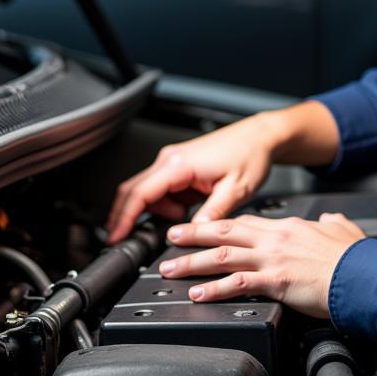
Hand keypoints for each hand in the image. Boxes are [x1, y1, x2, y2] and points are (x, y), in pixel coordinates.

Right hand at [106, 115, 276, 242]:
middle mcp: (170, 159)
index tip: (115, 237)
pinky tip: (186, 207)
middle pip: (134, 191)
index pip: (140, 193)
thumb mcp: (235, 190)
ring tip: (186, 215)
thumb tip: (193, 235)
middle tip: (129, 239)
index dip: (123, 218)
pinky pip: (161, 189)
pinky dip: (167, 203)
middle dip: (128, 216)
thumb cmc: (250, 155)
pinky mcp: (179, 165)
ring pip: (147, 192)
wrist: (261, 136)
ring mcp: (173, 161)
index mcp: (179, 164)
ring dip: (158, 210)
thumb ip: (211, 215)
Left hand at [159, 212, 365, 316]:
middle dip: (195, 234)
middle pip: (226, 232)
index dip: (222, 225)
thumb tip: (329, 220)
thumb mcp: (343, 228)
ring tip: (171, 269)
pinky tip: (199, 294)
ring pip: (223, 256)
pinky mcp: (275, 281)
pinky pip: (237, 283)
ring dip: (193, 262)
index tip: (204, 228)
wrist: (362, 273)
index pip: (248, 222)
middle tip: (172, 237)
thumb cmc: (355, 256)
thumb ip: (331, 222)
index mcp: (289, 227)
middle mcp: (276, 239)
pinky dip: (215, 289)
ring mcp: (273, 259)